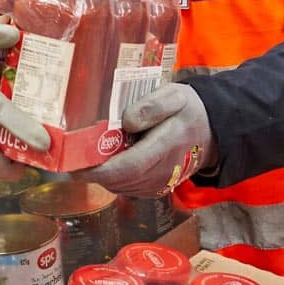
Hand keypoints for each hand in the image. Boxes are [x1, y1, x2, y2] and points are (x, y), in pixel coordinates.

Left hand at [77, 83, 214, 196]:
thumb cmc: (187, 111)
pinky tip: (107, 160)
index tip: (75, 165)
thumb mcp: (174, 96)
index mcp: (166, 146)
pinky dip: (112, 177)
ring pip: (119, 186)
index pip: (128, 168)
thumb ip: (151, 107)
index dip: (98, 170)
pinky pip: (126, 187)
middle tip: (72, 155)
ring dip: (100, 174)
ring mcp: (159, 183)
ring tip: (86, 155)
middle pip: (118, 180)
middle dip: (91, 171)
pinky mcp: (154, 187)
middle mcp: (162, 171)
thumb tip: (127, 122)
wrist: (211, 131)